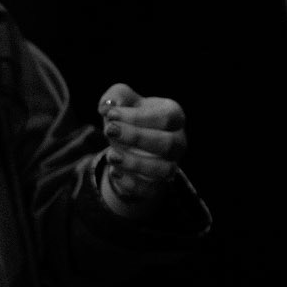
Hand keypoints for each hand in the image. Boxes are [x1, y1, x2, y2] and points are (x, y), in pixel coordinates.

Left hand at [97, 83, 187, 219]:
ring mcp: (170, 165)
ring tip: (111, 155)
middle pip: (168, 143)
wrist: (132, 147)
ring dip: (135, 163)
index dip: (137, 117)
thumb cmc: (131, 118)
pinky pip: (150, 190)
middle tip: (109, 130)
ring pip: (163, 170)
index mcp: (174, 116)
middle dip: (136, 137)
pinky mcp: (157, 186)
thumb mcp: (123, 102)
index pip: (166, 117)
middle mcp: (178, 141)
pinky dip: (131, 183)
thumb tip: (108, 105)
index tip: (110, 115)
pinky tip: (114, 171)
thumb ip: (116, 97)